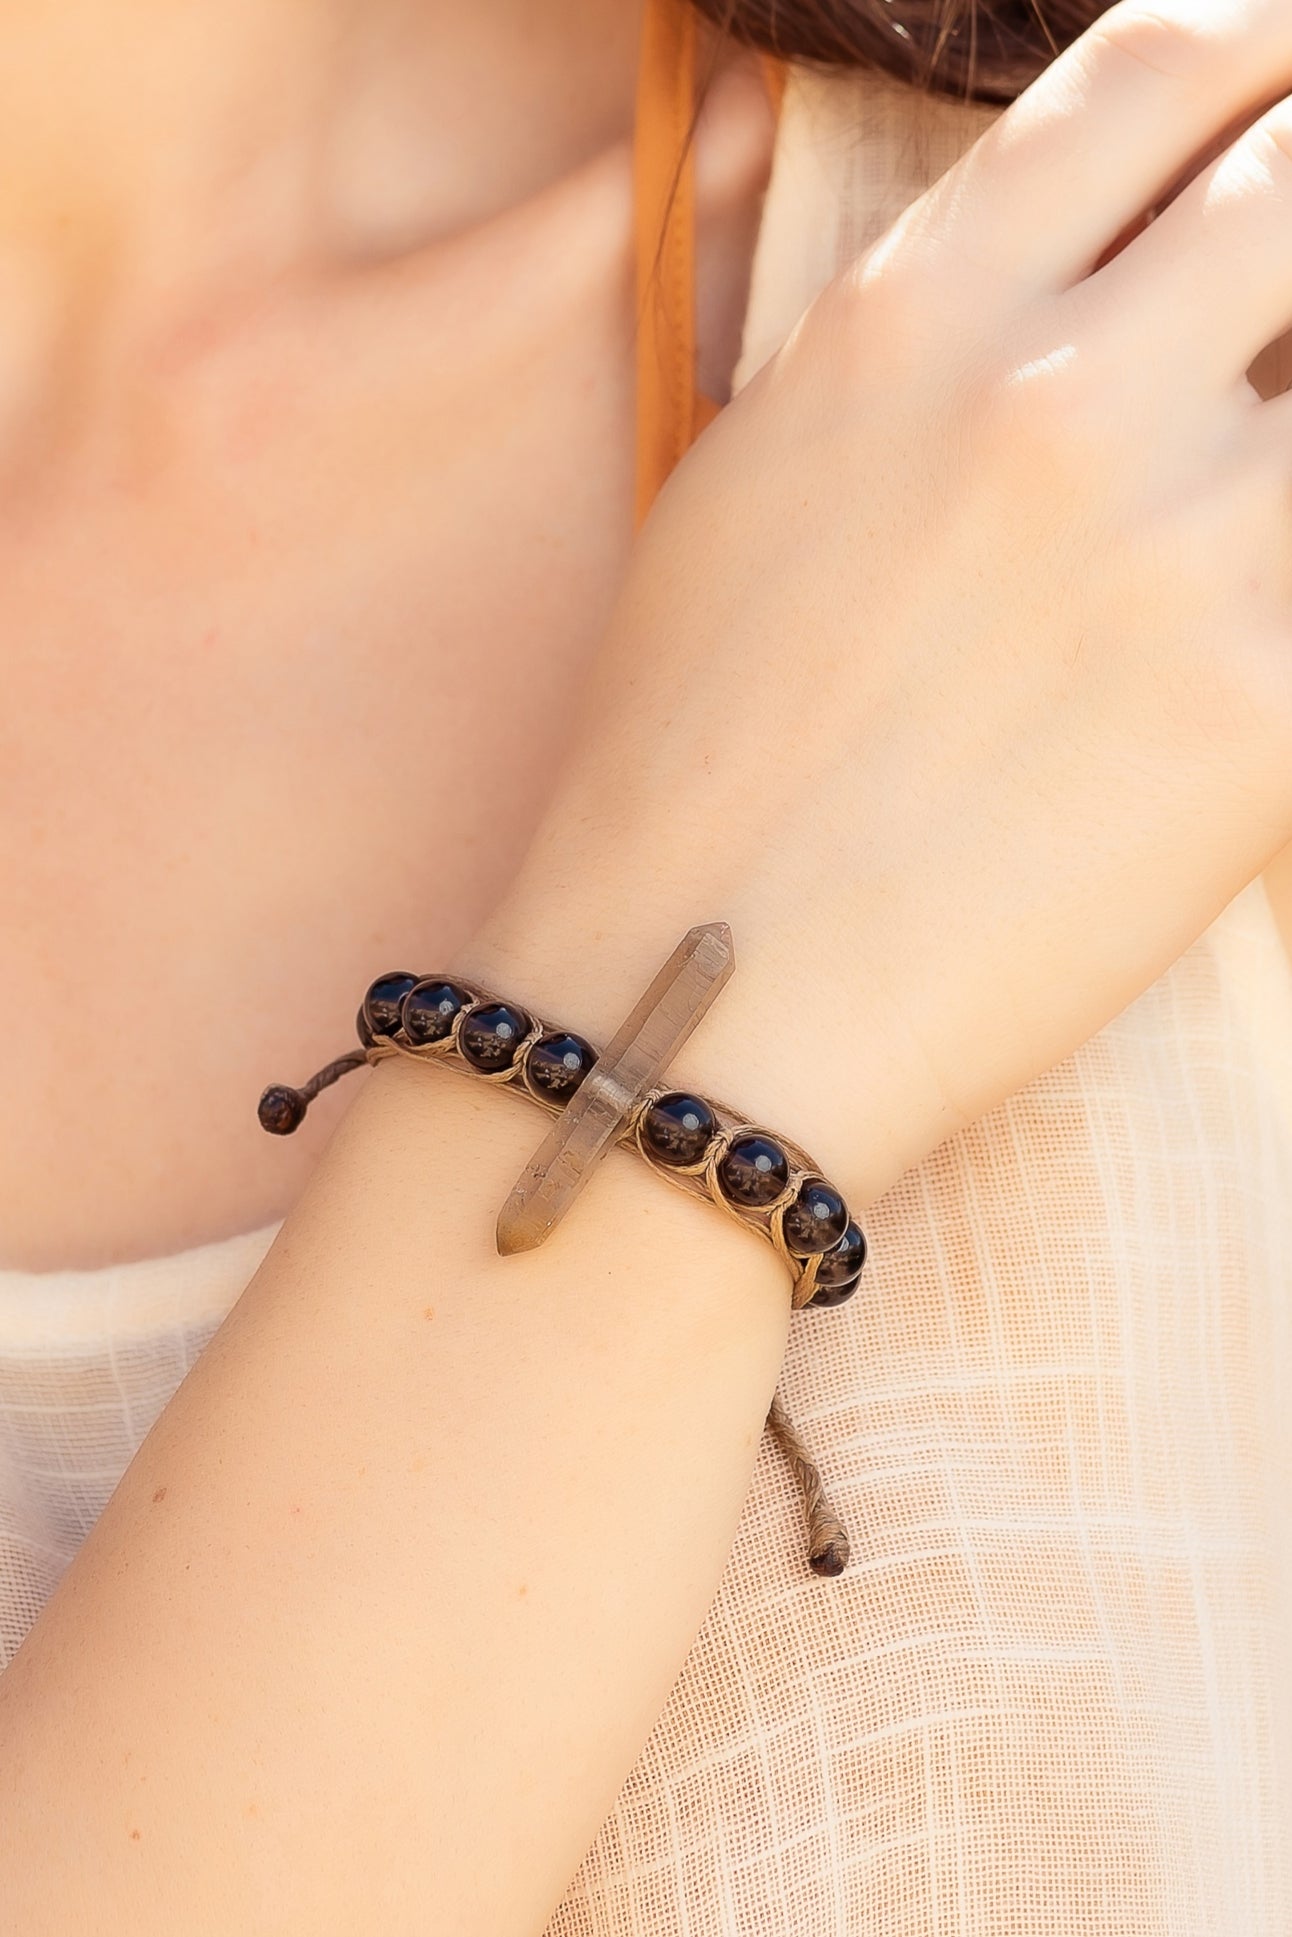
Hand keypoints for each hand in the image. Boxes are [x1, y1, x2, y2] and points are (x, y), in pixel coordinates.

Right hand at [462, 0, 1291, 1207]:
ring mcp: (1177, 553)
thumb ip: (898, 352)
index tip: (1289, 81)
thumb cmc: (685, 768)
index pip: (1155, 73)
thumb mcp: (746, 492)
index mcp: (907, 323)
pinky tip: (1252, 642)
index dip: (1260, 50)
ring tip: (1248, 501)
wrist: (690, 1004)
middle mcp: (1054, 398)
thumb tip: (1043, 290)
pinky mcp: (1261, 723)